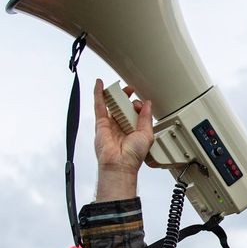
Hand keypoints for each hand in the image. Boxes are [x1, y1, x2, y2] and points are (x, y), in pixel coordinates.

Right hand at [92, 80, 154, 199]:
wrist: (120, 163)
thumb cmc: (133, 155)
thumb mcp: (147, 134)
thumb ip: (146, 118)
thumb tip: (147, 104)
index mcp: (134, 129)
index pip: (136, 112)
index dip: (139, 105)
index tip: (140, 104)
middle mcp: (122, 126)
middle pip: (123, 106)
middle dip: (127, 97)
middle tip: (131, 90)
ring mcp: (111, 124)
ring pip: (111, 104)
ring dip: (114, 94)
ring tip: (118, 87)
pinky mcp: (101, 123)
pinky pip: (99, 106)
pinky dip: (98, 94)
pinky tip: (100, 84)